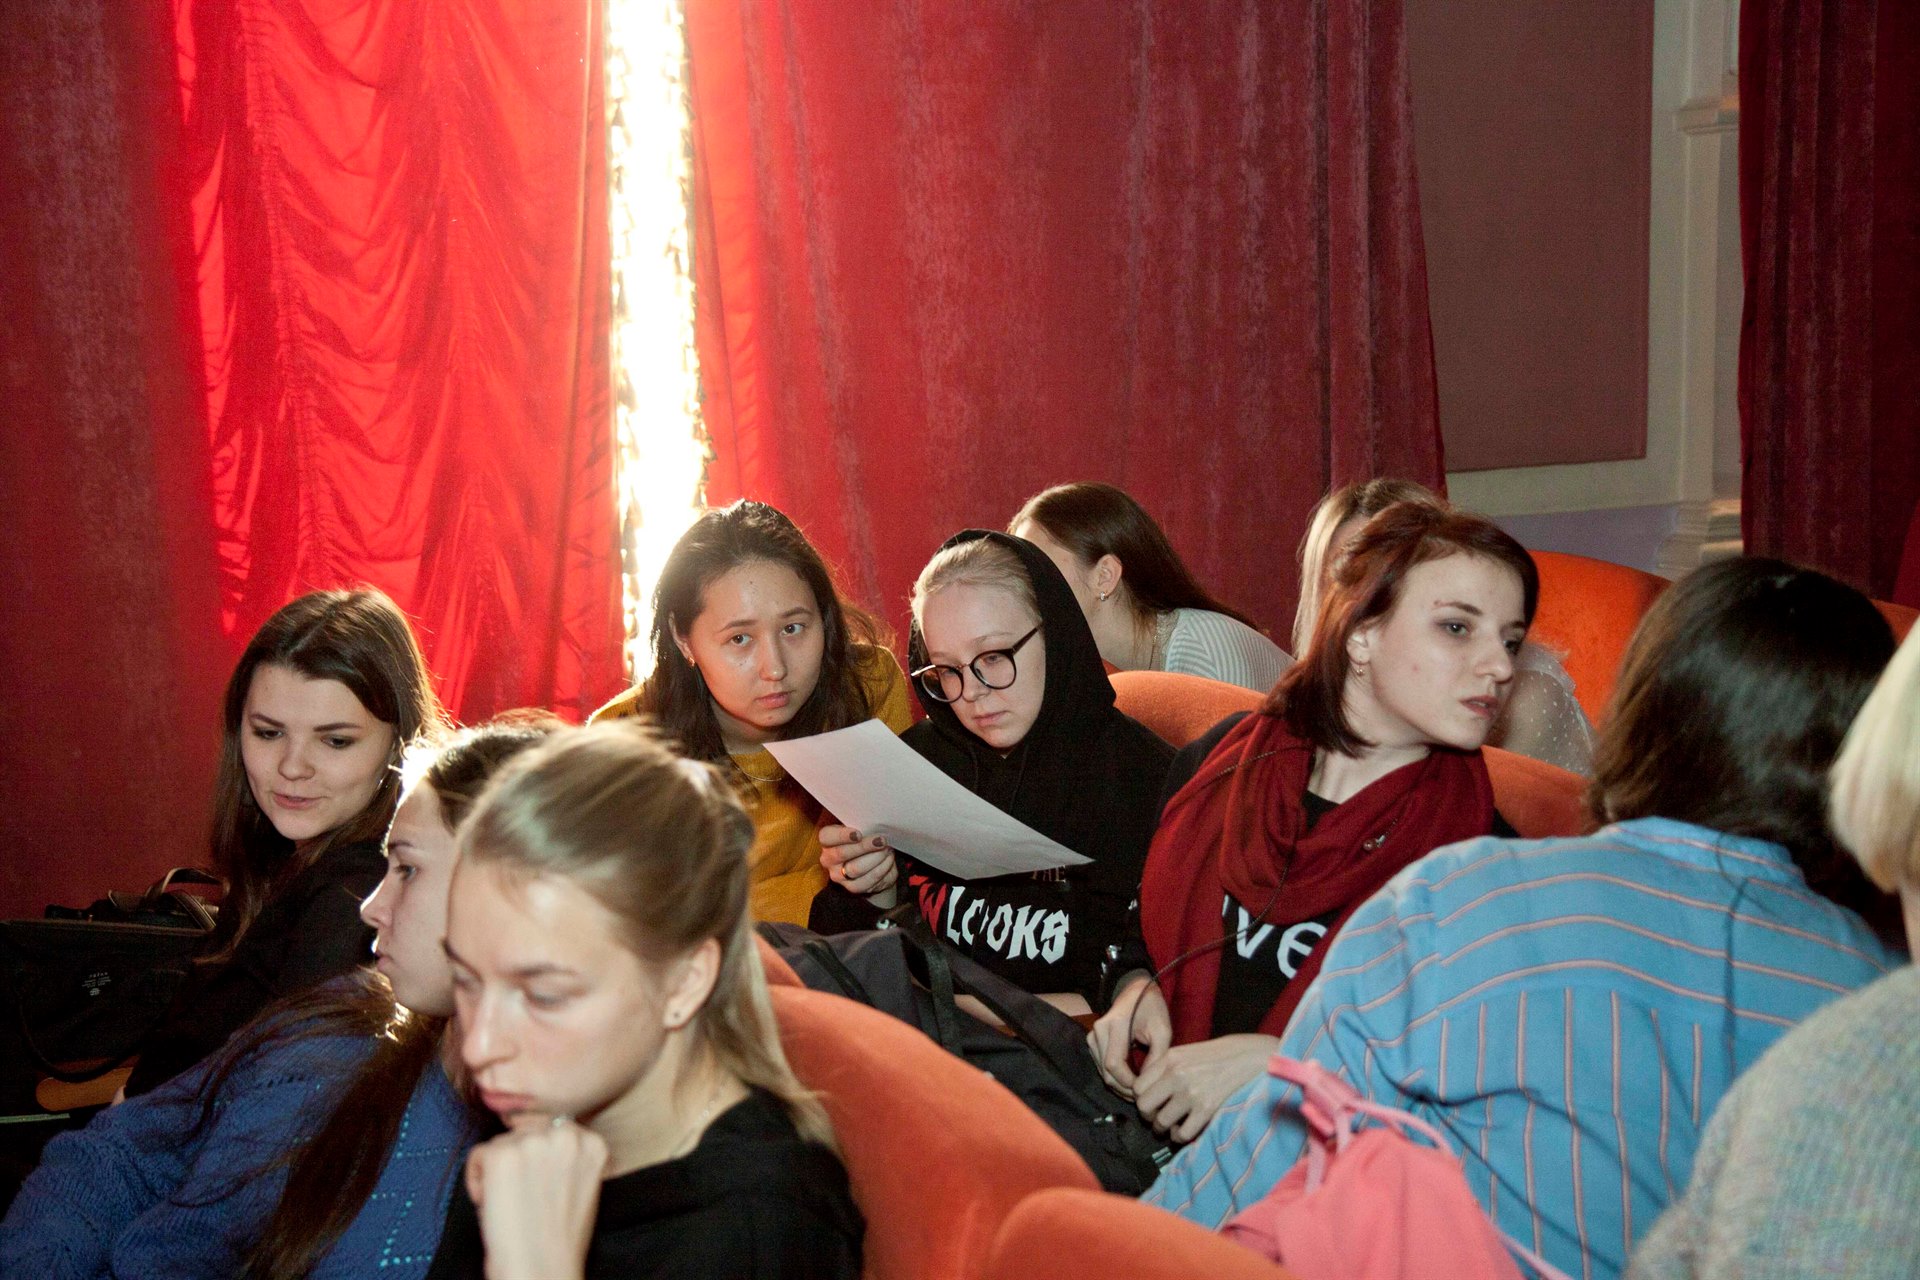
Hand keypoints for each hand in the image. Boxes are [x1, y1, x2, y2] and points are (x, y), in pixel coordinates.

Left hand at [466, 1114, 608, 1279]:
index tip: (537, 1187)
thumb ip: (569, 1158)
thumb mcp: (583, 1187)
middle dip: (518, 1162)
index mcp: (594, 1142)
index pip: (553, 1130)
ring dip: (498, 1171)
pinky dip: (477, 1180)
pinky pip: (478, 1155)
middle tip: (522, 1198)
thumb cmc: (559, 1240)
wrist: (542, 1270)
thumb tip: (542, 1143)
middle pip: (526, 1132)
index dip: (538, 1161)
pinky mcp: (503, 1155)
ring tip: (511, 1205)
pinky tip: (492, 1205)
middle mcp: (566, 1135)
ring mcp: (533, 1142)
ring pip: (502, 1143)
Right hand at [818, 823, 896, 896]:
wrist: (871, 861)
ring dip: (876, 857)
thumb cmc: (864, 838)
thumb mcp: (859, 827)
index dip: (841, 835)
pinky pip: (869, 879)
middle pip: (842, 854)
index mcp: (827, 841)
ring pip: (856, 868)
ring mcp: (839, 876)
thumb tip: (872, 820)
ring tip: (888, 849)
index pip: (826, 837)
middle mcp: (828, 860)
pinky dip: (882, 868)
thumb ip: (860, 823)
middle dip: (864, 846)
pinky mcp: (853, 888)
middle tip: (881, 840)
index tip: (859, 833)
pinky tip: (889, 859)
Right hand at [1087, 973, 1169, 1098]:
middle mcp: (1098, 1031)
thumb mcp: (1162, 1030)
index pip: (1114, 1064)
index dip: (1128, 1082)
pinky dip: (1114, 1078)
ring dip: (1119, 1086)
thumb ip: (1157, 1056)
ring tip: (1138, 1091)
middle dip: (1124, 1089)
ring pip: (1102, 1073)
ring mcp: (1092, 1037)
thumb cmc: (1152, 1008)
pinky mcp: (1092, 1042)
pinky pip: (1101, 1067)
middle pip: (1106, 1072)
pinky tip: (1129, 1082)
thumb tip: (1149, 1084)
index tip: (1145, 1090)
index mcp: (1115, 1025)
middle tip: (1144, 1096)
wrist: (1135, 990)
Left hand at [1131, 1034, 1278, 1144]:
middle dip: (1148, 1116)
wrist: (1251, 1058)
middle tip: (1157, 1118)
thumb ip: (1165, 1067)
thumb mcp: (1187, 1052)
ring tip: (1171, 1127)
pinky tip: (1184, 1132)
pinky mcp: (1207, 1109)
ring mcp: (1191, 1093)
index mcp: (1170, 1059)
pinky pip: (1182, 1133)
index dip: (1142, 1098)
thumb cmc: (1220, 1055)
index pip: (1138, 1087)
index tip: (1151, 1102)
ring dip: (1164, 1129)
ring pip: (1162, 1122)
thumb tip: (1146, 1088)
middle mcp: (1177, 1075)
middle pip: (1144, 1106)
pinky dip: (1180, 1137)